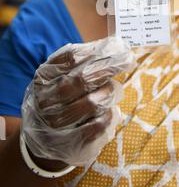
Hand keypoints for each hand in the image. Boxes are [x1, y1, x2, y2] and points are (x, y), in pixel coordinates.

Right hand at [20, 37, 135, 166]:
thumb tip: (114, 44)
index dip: (101, 52)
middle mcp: (45, 99)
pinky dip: (110, 115)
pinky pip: (98, 125)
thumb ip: (85, 60)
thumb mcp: (64, 75)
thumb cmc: (62, 99)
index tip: (121, 49)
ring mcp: (55, 123)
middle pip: (83, 78)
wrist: (44, 140)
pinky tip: (110, 111)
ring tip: (112, 91)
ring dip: (109, 93)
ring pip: (93, 103)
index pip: (74, 57)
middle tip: (127, 62)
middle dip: (109, 68)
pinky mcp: (70, 142)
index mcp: (44, 76)